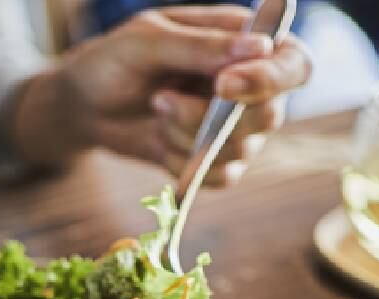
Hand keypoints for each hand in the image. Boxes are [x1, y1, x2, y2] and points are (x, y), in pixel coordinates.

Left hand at [58, 6, 309, 185]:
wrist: (85, 105)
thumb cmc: (115, 60)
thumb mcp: (148, 42)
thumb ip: (201, 46)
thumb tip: (259, 47)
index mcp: (246, 42)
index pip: (293, 65)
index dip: (271, 79)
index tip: (224, 86)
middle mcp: (252, 86)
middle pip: (270, 116)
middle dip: (210, 117)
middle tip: (161, 98)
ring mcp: (238, 127)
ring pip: (240, 150)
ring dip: (188, 136)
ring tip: (155, 107)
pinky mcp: (218, 160)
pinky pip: (221, 176)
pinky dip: (184, 163)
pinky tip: (158, 139)